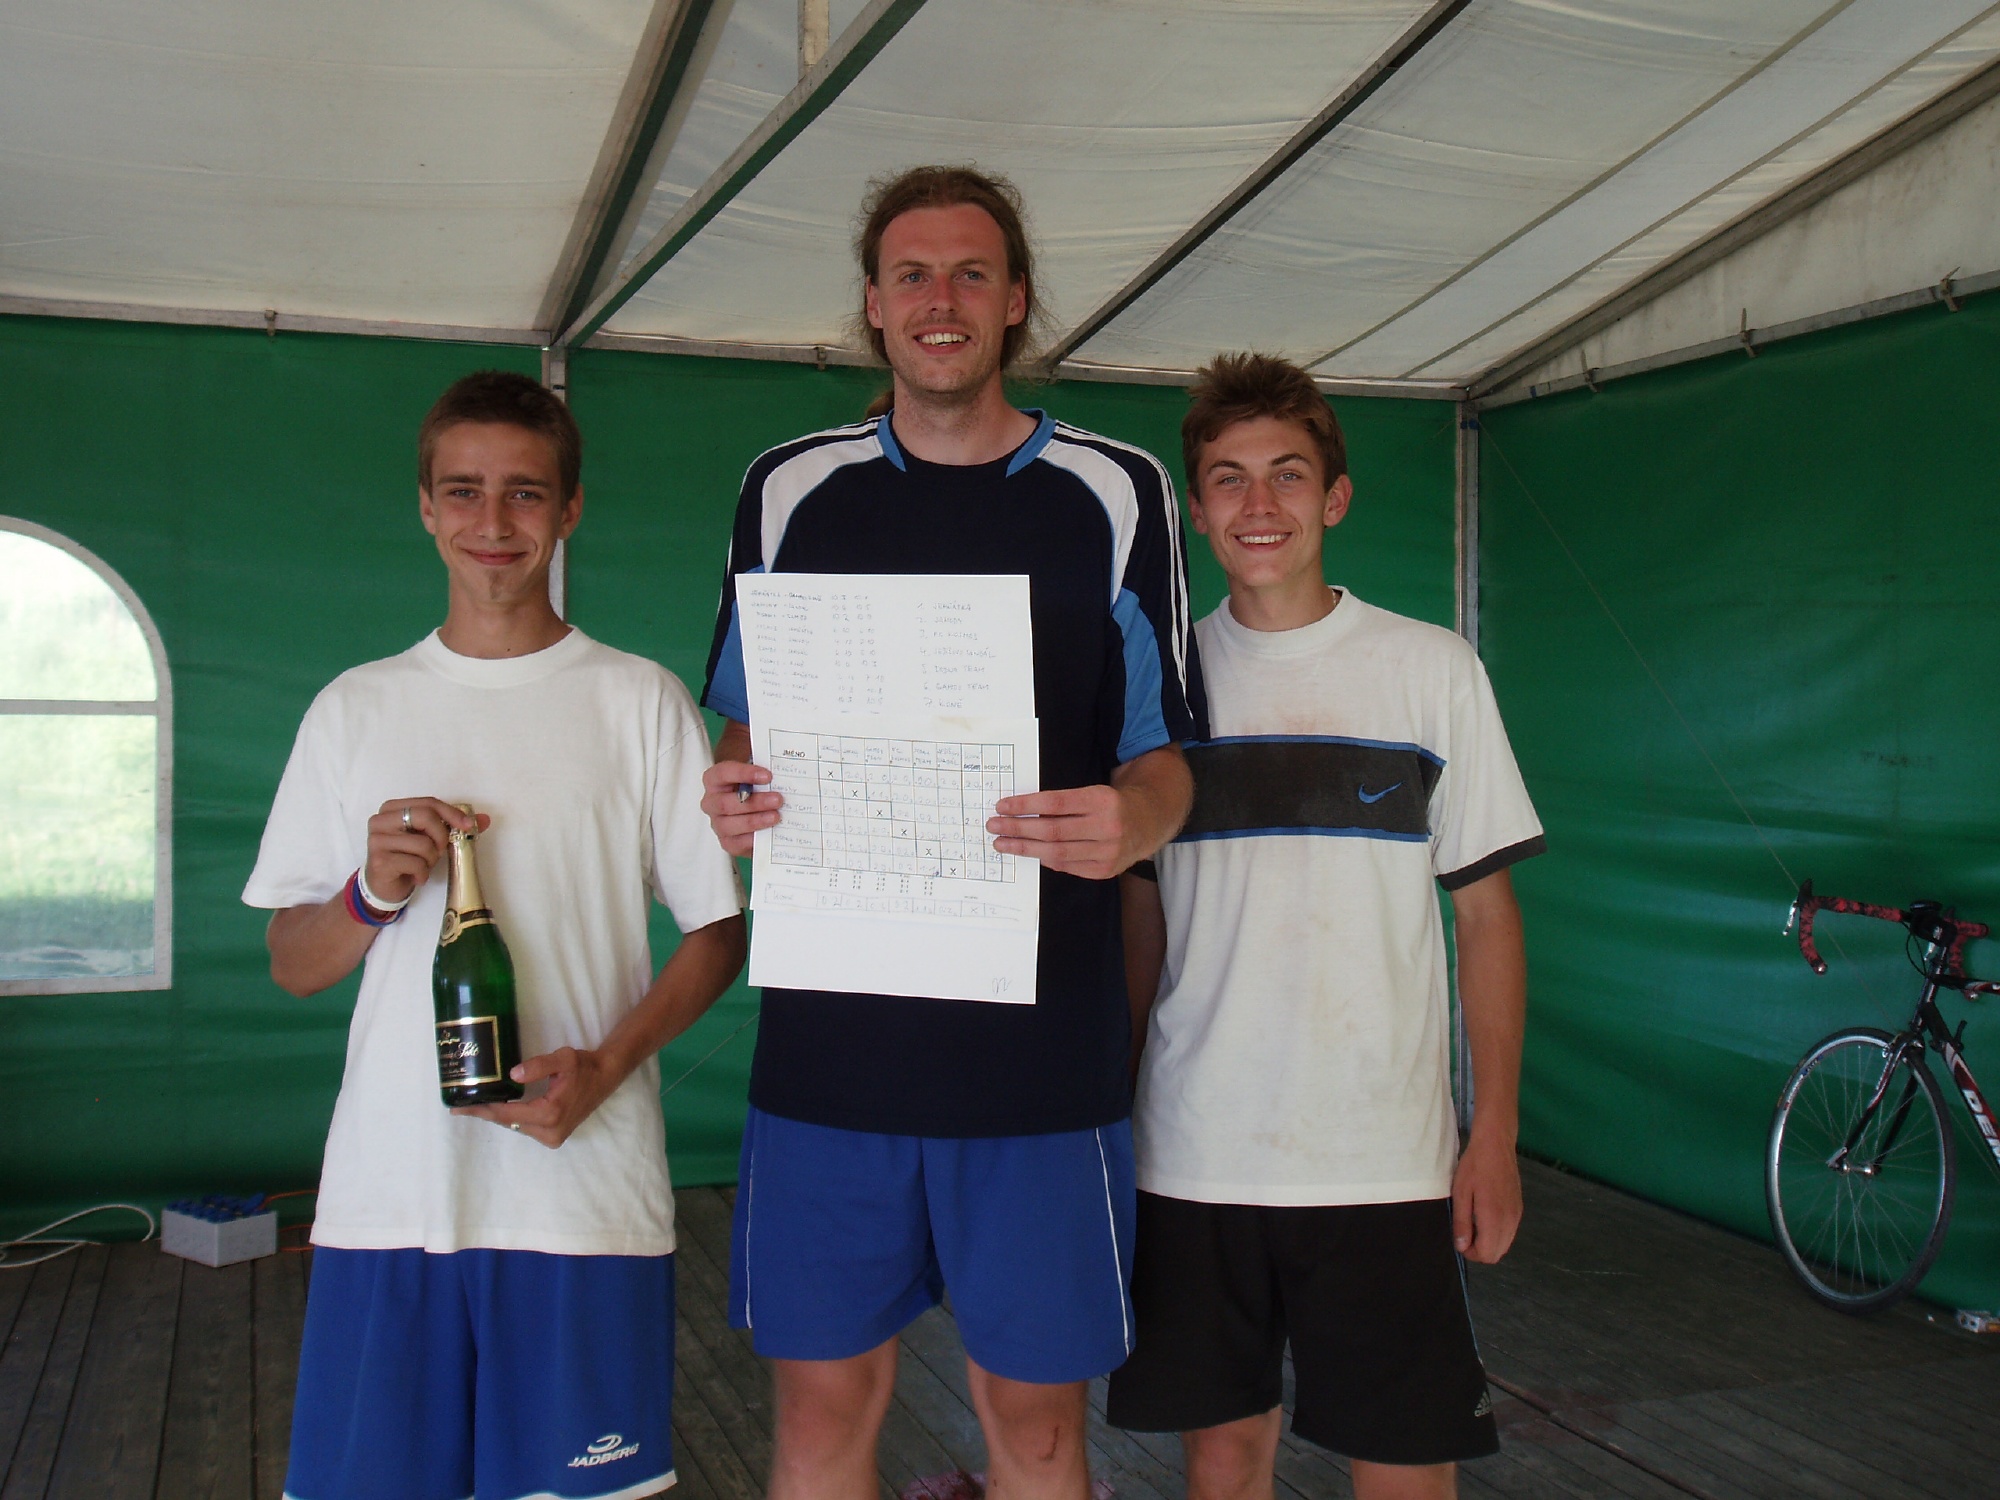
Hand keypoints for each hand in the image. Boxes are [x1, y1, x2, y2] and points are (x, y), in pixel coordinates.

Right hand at [364, 799, 485, 905]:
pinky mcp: (379, 861)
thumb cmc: (407, 857)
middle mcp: (380, 820)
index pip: (428, 802)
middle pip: (425, 817)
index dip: (452, 813)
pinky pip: (416, 864)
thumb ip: (453, 826)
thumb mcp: (430, 838)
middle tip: (440, 850)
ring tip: (423, 865)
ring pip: (423, 844)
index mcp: (393, 808)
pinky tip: (416, 876)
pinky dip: (423, 873)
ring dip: (431, 859)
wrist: (384, 886)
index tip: (468, 826)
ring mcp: (377, 840)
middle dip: (441, 836)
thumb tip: (485, 819)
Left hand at [453, 1046, 617, 1147]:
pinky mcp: (555, 1137)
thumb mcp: (563, 1059)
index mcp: (549, 1113)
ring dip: (498, 1115)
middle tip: (461, 1106)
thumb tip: (513, 1075)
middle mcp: (550, 1131)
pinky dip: (512, 1118)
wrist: (605, 1077)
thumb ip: (538, 1065)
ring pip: (515, 1126)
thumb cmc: (584, 1066)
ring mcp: (553, 1137)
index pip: (506, 1113)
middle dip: (485, 1113)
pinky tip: (500, 1108)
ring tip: (477, 1105)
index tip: (459, 1108)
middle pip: (507, 1122)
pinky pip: (525, 1128)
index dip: (481, 1109)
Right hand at [700, 759, 781, 856]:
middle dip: (754, 802)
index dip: (744, 774)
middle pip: (726, 803)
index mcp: (715, 779)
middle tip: (777, 799)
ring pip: (730, 824)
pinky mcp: (727, 842)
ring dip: (755, 820)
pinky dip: (754, 838)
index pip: (723, 773)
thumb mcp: (757, 776)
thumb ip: (764, 774)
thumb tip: (781, 774)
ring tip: (776, 816)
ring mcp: (717, 823)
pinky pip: (737, 843)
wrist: (755, 809)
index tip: (768, 776)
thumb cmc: (754, 787)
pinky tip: (768, 832)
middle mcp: (711, 802)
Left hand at [988, 785, 1143, 879]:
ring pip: (1056, 852)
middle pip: (1052, 830)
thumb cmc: (1112, 804)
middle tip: (994, 826)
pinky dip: (1046, 859)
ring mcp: (1107, 852)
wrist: (1149, 822)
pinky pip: (1067, 866)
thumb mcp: (1093, 793)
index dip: (1025, 805)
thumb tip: (1022, 812)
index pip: (1055, 802)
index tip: (1002, 806)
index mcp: (1102, 800)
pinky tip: (1031, 853)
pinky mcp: (1105, 870)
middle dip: (1018, 828)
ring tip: (1003, 843)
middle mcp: (1107, 826)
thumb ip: (1064, 803)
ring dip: (1024, 848)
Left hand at [1451, 1128, 1522, 1262]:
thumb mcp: (1461, 1193)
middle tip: (1465, 1233)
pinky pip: (1510, 1232)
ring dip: (1489, 1242)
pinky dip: (1497, 1232)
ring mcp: (1517, 1215)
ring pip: (1504, 1244)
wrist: (1496, 1145)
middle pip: (1497, 1253)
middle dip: (1480, 1250)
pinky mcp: (1519, 1208)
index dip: (1471, 1253)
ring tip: (1473, 1223)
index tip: (1460, 1240)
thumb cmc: (1474, 1166)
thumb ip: (1462, 1222)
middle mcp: (1510, 1220)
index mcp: (1494, 1218)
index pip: (1487, 1254)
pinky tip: (1484, 1216)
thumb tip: (1462, 1246)